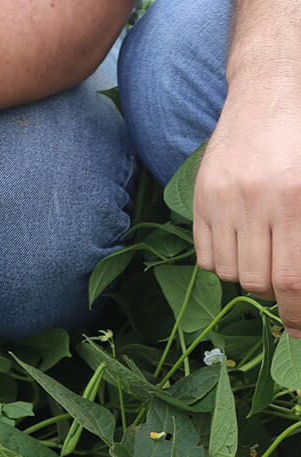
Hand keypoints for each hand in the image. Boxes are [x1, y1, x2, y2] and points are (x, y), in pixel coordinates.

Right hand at [191, 84, 300, 335]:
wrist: (275, 90)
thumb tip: (300, 286)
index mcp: (297, 200)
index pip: (294, 279)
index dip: (297, 314)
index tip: (298, 330)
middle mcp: (259, 202)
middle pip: (260, 281)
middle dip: (276, 296)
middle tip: (286, 292)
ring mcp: (225, 199)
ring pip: (229, 271)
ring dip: (248, 277)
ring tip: (263, 259)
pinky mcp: (202, 197)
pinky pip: (205, 254)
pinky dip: (222, 262)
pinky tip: (241, 245)